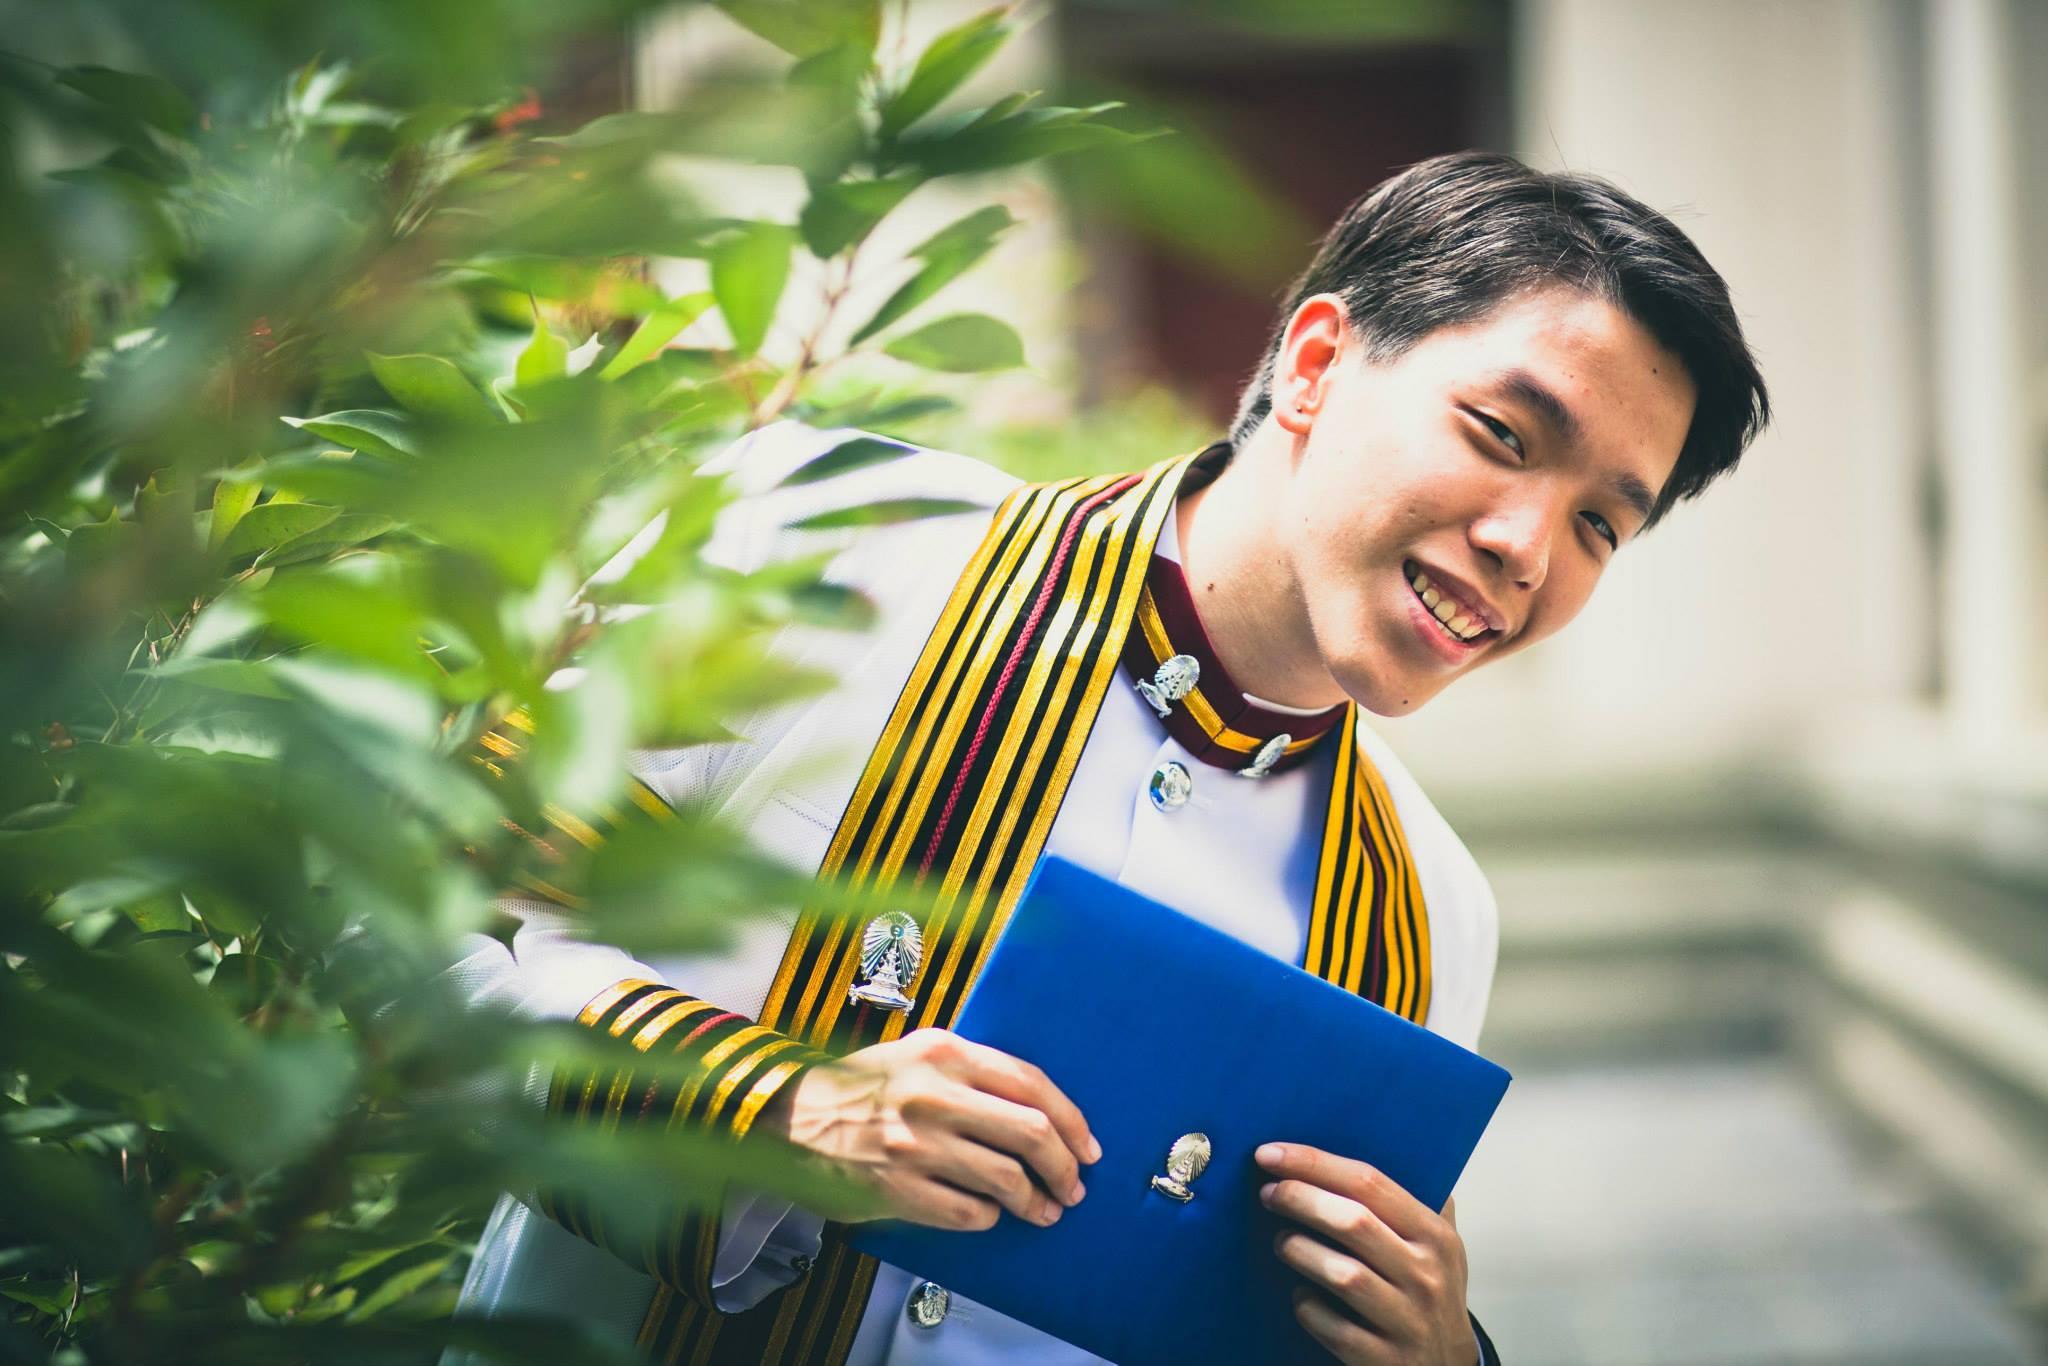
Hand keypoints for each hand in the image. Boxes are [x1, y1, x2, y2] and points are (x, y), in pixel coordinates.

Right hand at [754, 1027, 1099, 1231]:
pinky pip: (968, 1212)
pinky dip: (989, 1218)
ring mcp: (916, 1144)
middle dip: (1065, 1166)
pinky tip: (990, 1215)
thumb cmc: (857, 1085)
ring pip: (1006, 1179)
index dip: (1071, 1119)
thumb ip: (971, 1070)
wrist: (787, 1114)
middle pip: (1031, 1132)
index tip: (1086, 1145)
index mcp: (945, 1052)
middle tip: (1073, 1185)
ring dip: (1036, 1201)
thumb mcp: (916, 1053)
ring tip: (1043, 1209)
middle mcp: (934, 1094)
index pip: (1032, 1083)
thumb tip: (1037, 1107)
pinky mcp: (897, 1187)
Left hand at [1256, 1142, 1476, 1365]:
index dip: (1315, 1163)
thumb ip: (1413, 1202)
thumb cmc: (1430, 1293)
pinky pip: (1333, 1327)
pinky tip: (1299, 1295)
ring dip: (1300, 1251)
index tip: (1271, 1153)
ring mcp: (1408, 1320)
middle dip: (1301, 1199)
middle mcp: (1426, 1275)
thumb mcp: (1439, 1246)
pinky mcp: (1385, 1360)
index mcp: (1435, 1237)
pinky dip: (1307, 1306)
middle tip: (1268, 1192)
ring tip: (1282, 1241)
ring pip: (1343, 1275)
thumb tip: (1369, 1147)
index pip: (1371, 1183)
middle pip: (1354, 1222)